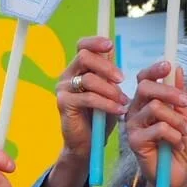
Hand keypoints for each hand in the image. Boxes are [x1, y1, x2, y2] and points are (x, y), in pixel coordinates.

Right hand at [54, 37, 127, 160]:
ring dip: (110, 89)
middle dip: (106, 67)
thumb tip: (112, 49)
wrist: (87, 144)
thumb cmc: (100, 116)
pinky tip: (119, 110)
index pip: (82, 46)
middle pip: (84, 56)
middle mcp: (67, 75)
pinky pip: (88, 98)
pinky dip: (107, 103)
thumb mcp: (108, 91)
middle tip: (122, 80)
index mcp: (77, 69)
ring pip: (88, 79)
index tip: (111, 45)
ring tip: (123, 101)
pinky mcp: (63, 103)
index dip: (95, 42)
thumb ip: (108, 73)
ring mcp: (63, 89)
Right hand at [124, 62, 186, 186]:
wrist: (176, 175)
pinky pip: (159, 128)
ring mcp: (132, 126)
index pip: (144, 79)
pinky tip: (176, 145)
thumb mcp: (183, 117)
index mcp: (145, 103)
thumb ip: (178, 95)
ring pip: (155, 107)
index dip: (154, 70)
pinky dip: (174, 135)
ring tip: (183, 133)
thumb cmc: (178, 146)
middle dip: (169, 92)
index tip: (169, 65)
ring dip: (177, 120)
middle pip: (145, 87)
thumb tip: (177, 68)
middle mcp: (134, 111)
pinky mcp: (134, 141)